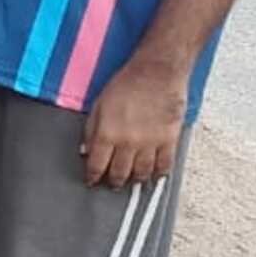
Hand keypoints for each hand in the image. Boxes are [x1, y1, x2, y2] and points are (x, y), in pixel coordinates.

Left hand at [81, 53, 186, 187]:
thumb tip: (86, 151)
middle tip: (113, 184)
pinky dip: (160, 173)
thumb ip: (91, 130)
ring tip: (133, 180)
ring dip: (136, 179)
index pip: (96, 165)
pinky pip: (165, 165)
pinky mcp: (169, 140)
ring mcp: (150, 143)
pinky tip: (156, 174)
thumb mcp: (99, 105)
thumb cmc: (126, 84)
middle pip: (119, 173)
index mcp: (107, 134)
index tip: (91, 181)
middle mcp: (128, 143)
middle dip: (114, 181)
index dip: (92, 176)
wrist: (157, 72)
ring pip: (142, 173)